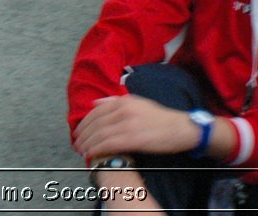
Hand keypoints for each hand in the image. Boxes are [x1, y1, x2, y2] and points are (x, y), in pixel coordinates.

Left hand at [73, 94, 198, 161]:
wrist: (180, 127)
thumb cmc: (160, 117)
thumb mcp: (137, 102)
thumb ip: (115, 101)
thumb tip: (94, 103)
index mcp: (122, 101)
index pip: (95, 112)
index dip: (84, 124)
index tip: (78, 133)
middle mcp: (122, 110)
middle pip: (95, 124)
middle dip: (83, 135)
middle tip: (77, 145)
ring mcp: (128, 124)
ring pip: (99, 135)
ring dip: (88, 145)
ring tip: (82, 152)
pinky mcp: (133, 138)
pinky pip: (109, 144)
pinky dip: (97, 150)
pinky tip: (92, 155)